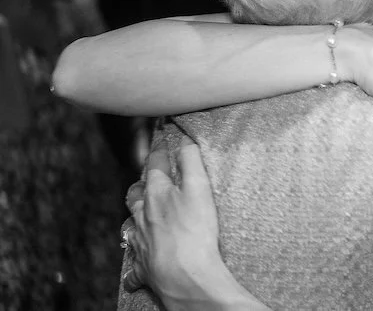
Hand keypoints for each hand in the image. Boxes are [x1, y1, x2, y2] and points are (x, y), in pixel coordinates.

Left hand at [123, 137, 227, 302]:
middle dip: (140, 186)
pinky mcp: (144, 266)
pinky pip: (134, 266)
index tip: (162, 143)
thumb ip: (191, 161)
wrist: (184, 275)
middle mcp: (144, 215)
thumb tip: (184, 140)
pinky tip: (135, 268)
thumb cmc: (194, 231)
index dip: (159, 152)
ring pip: (131, 225)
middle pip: (135, 196)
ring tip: (138, 216)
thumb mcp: (199, 188)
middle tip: (145, 181)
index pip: (156, 166)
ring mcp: (141, 241)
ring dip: (134, 219)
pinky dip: (134, 265)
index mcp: (157, 194)